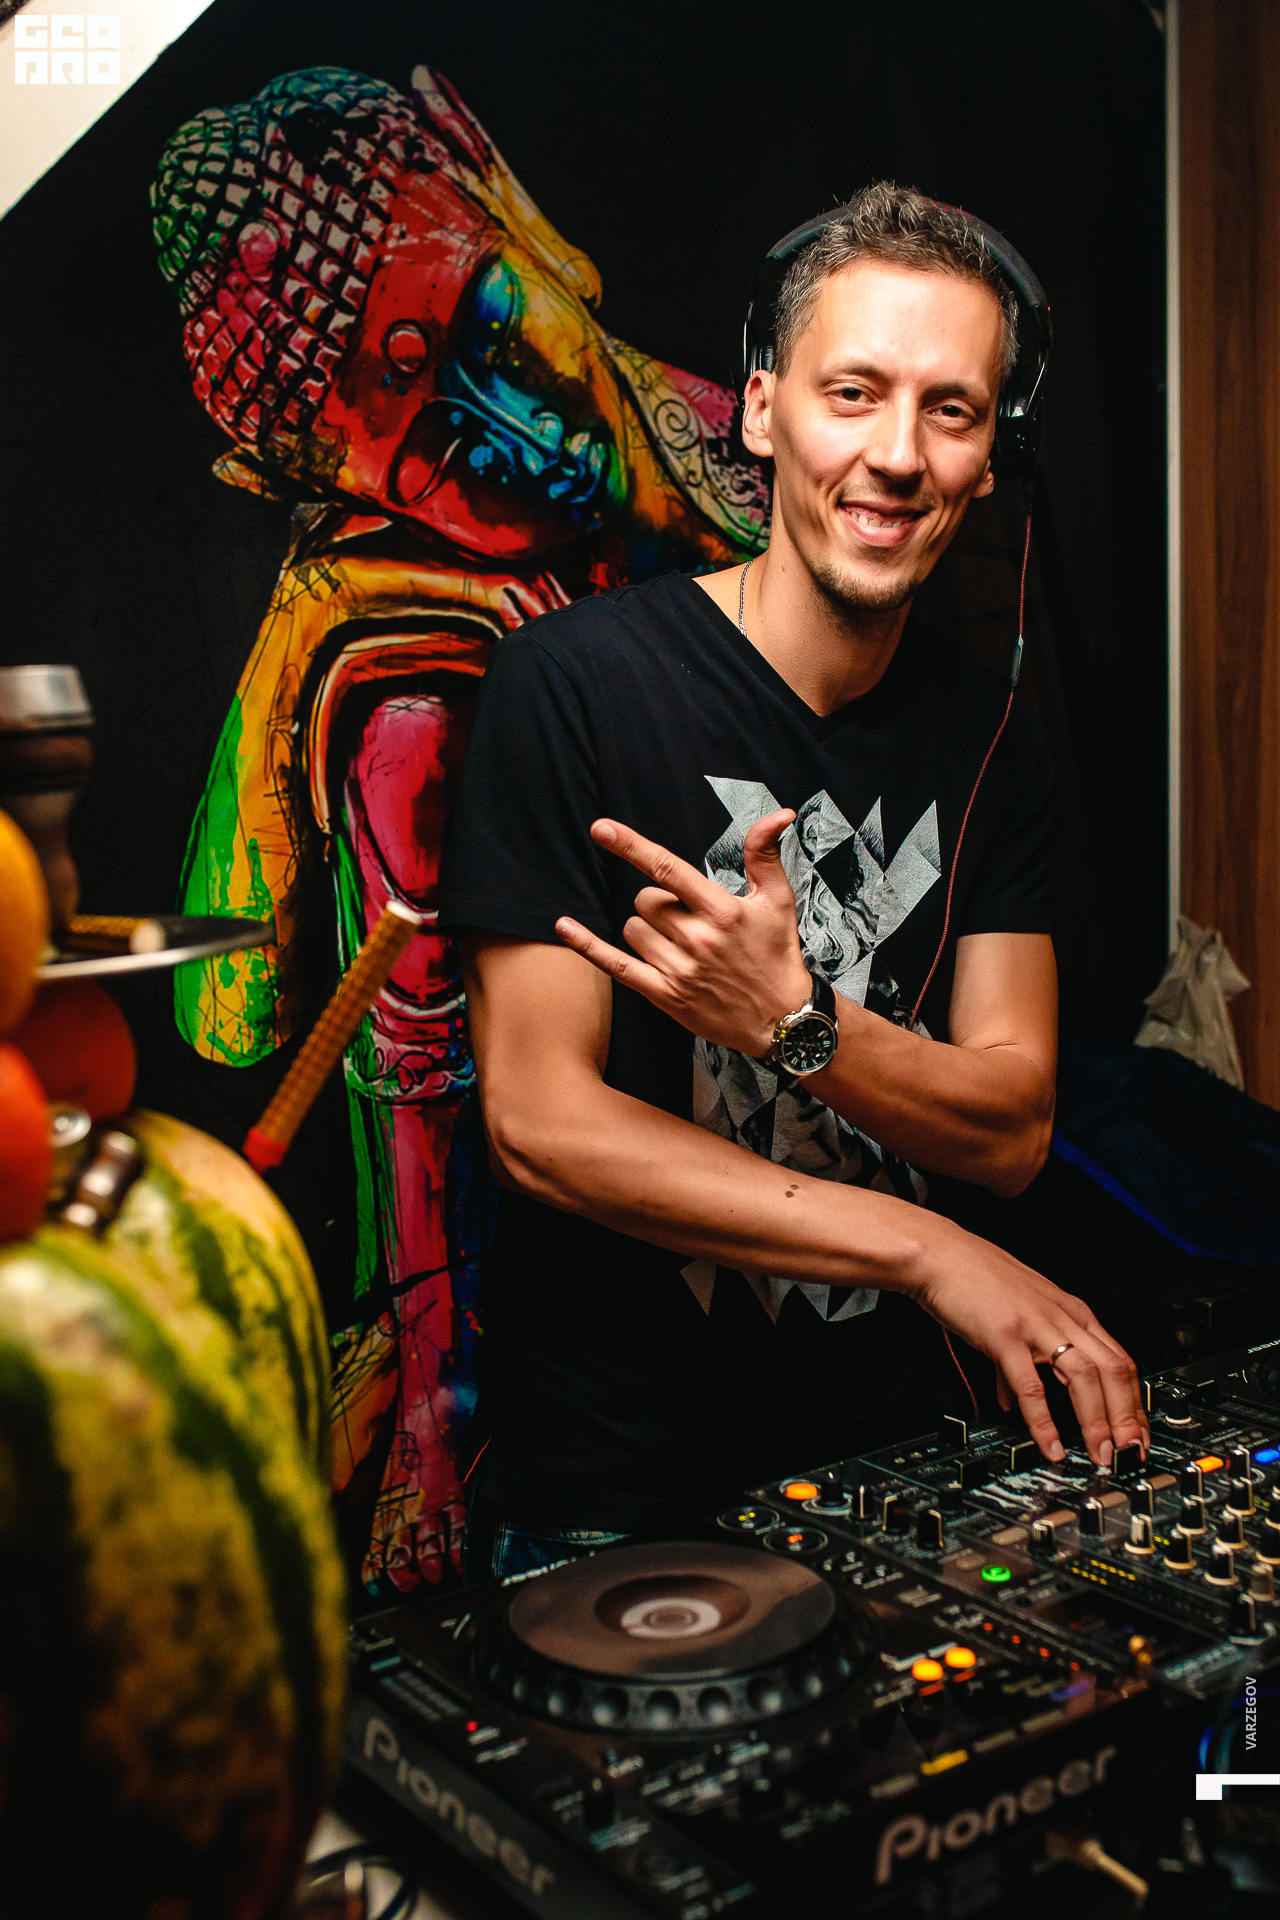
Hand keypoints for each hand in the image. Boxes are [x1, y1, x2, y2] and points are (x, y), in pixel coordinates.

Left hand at [555, 813, 812, 1054]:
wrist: (782, 1020)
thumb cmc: (778, 956)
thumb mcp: (779, 900)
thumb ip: (765, 854)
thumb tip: (779, 813)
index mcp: (721, 910)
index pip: (667, 868)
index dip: (631, 846)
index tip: (602, 828)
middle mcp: (696, 938)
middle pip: (645, 900)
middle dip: (660, 902)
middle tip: (689, 919)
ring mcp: (678, 969)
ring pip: (632, 928)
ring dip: (647, 928)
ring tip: (679, 943)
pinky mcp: (665, 995)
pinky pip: (615, 965)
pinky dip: (587, 946)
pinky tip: (564, 926)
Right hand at [907, 1218, 1149, 1466]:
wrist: (940, 1254)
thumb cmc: (975, 1280)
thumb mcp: (1016, 1318)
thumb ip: (1025, 1360)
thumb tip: (1017, 1401)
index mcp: (1070, 1311)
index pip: (1119, 1360)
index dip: (1133, 1401)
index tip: (1137, 1434)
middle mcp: (1062, 1316)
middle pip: (1113, 1370)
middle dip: (1127, 1417)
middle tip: (1131, 1453)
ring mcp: (1036, 1325)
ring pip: (1084, 1377)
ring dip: (1097, 1421)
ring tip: (1100, 1453)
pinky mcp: (1005, 1336)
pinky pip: (1031, 1385)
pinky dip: (1044, 1421)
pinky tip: (1050, 1444)